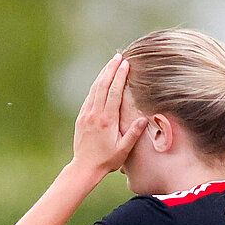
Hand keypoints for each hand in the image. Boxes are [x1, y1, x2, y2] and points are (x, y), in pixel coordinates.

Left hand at [71, 54, 147, 177]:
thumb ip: (133, 134)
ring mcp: (86, 114)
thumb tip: (143, 118)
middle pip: (103, 85)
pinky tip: (100, 80)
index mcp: (107, 120)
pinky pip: (89, 97)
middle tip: (118, 56)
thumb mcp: (123, 150)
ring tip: (110, 63)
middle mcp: (95, 114)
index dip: (120, 76)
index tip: (125, 64)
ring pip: (94, 89)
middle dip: (111, 69)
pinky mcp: (81, 117)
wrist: (84, 168)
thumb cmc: (106, 160)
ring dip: (103, 74)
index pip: (114, 92)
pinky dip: (95, 86)